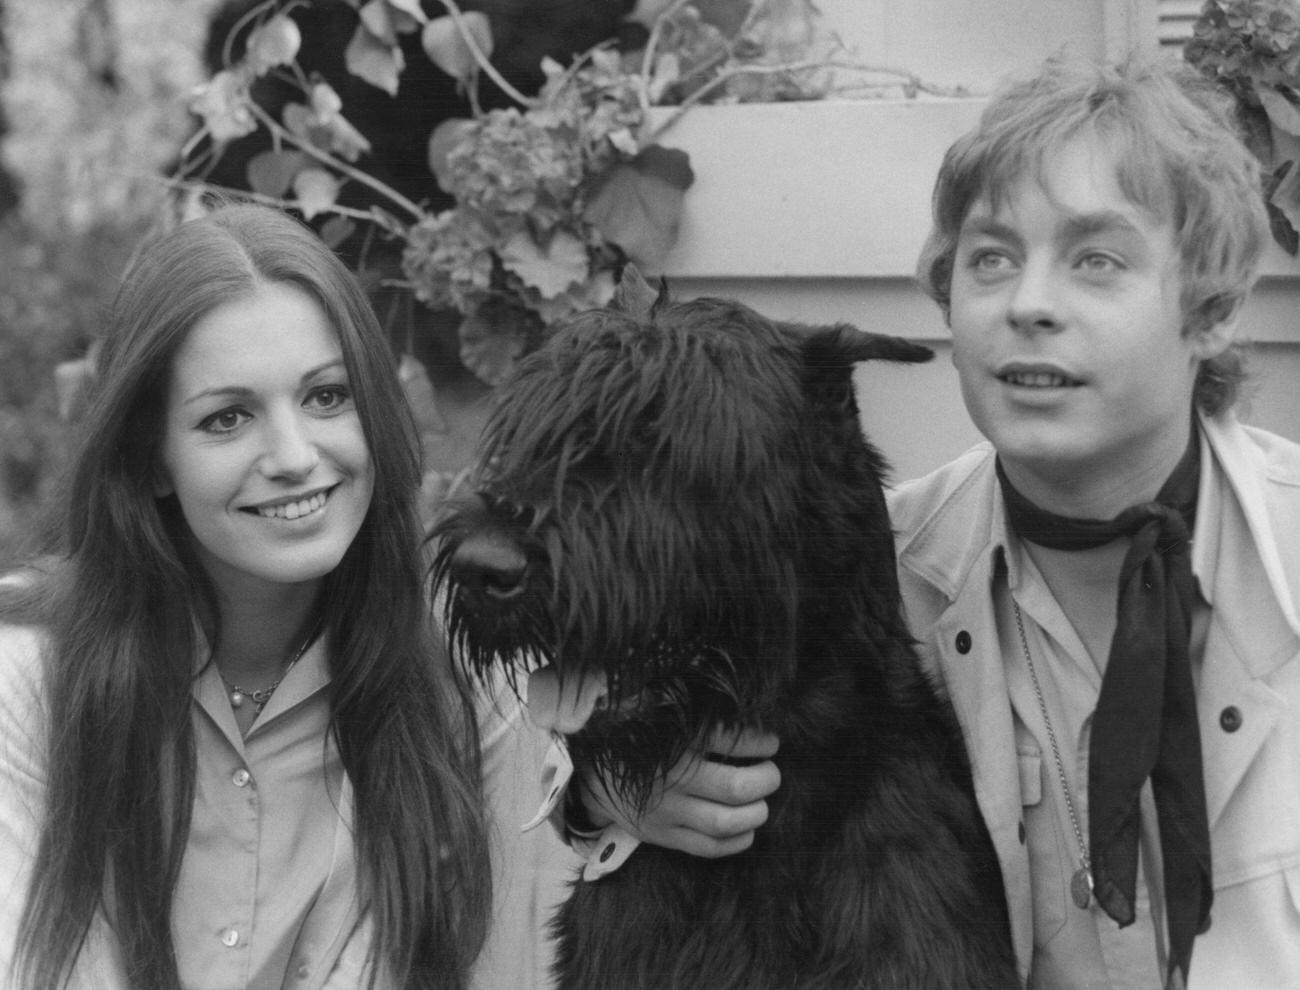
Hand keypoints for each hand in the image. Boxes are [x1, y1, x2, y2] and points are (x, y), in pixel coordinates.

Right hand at [578, 727, 780, 858]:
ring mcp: (666, 811)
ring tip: (761, 802)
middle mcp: (670, 777)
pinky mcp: (662, 836)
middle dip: (766, 779)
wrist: (589, 773)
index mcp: (671, 741)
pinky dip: (736, 841)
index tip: (770, 742)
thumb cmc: (635, 738)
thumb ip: (697, 713)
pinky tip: (746, 829)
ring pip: (726, 822)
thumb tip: (749, 712)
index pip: (728, 740)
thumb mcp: (659, 715)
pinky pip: (707, 848)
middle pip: (736, 787)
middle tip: (771, 772)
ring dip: (756, 813)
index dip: (759, 742)